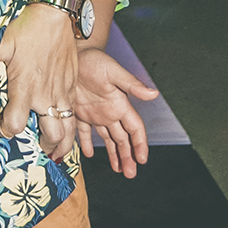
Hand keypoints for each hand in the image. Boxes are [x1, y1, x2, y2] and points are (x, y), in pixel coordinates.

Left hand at [0, 2, 77, 158]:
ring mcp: (63, 92)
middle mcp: (46, 95)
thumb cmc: (25, 30)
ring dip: (61, 143)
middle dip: (41, 146)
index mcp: (25, 88)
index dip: (4, 129)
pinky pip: (74, 115)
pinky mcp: (72, 87)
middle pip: (51, 136)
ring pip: (68, 130)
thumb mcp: (0, 48)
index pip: (15, 125)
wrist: (54, 15)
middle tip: (33, 143)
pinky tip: (62, 126)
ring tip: (53, 147)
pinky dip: (70, 127)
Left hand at [74, 46, 158, 177]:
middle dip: (128, 156)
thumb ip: (132, 85)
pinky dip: (87, 144)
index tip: (142, 159)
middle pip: (123, 139)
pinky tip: (89, 155)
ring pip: (108, 139)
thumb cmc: (95, 60)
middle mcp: (110, 112)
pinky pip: (85, 132)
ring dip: (114, 154)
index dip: (139, 144)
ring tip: (119, 170)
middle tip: (131, 173)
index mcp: (120, 104)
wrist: (75, 53)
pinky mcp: (80, 112)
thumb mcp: (114, 72)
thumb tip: (153, 94)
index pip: (134, 129)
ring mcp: (95, 114)